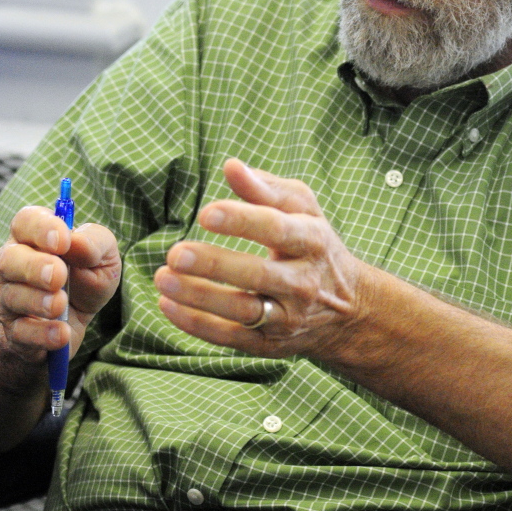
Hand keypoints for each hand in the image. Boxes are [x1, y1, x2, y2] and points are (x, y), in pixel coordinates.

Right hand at [0, 206, 120, 367]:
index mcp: (34, 238)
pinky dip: (42, 333)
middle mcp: (13, 266)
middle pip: (8, 259)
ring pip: (10, 297)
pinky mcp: (15, 333)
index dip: (41, 228)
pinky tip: (61, 333)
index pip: (26, 222)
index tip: (63, 241)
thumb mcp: (103, 255)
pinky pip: (21, 333)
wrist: (72, 324)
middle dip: (33, 267)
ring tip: (60, 304)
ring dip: (37, 301)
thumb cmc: (86, 278)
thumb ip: (95, 241)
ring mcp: (10, 300)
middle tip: (58, 275)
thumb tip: (77, 241)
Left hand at [154, 159, 374, 359]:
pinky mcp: (271, 344)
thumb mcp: (303, 210)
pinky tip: (168, 305)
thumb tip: (231, 166)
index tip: (206, 213)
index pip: (277, 229)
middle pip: (258, 274)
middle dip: (215, 264)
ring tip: (164, 279)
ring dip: (199, 298)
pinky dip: (198, 325)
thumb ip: (265, 187)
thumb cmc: (313, 245)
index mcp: (312, 240)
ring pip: (243, 311)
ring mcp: (288, 317)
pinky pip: (232, 338)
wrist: (348, 309)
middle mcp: (303, 281)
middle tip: (177, 253)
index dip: (242, 221)